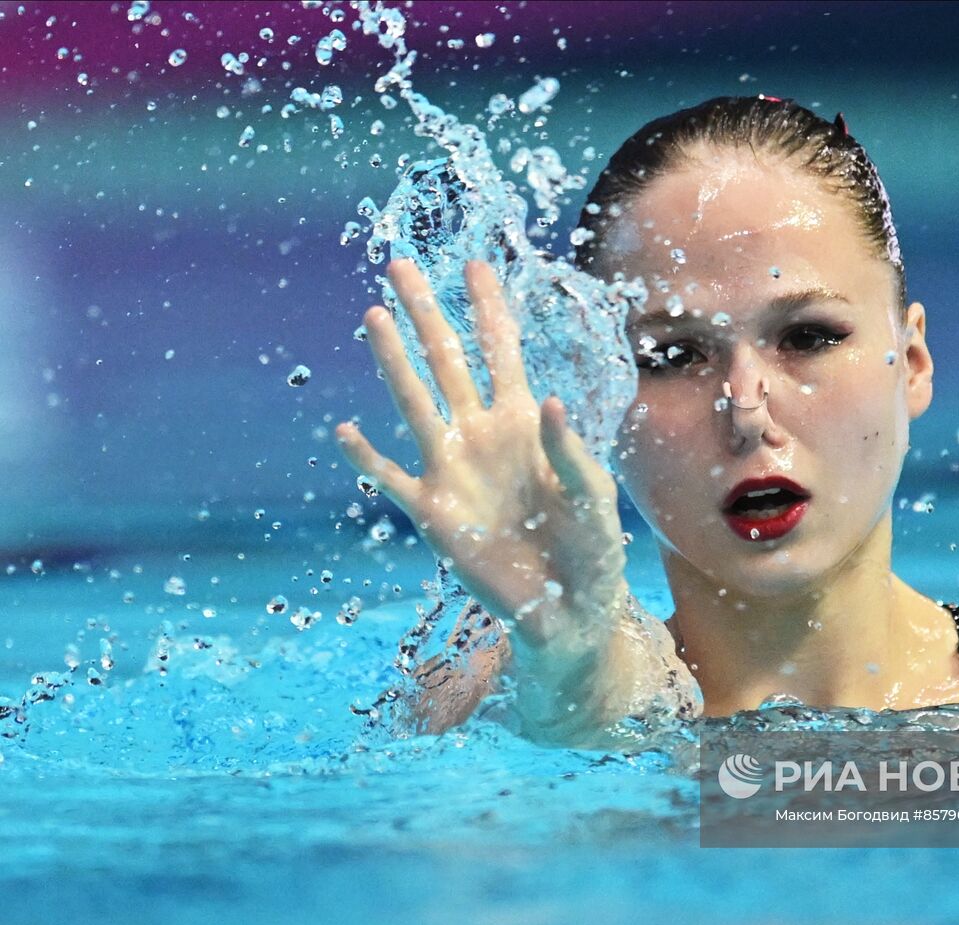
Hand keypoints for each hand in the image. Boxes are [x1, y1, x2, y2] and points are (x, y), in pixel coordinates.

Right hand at [336, 259, 627, 659]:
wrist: (569, 609)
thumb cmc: (590, 547)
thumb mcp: (593, 496)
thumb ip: (570, 452)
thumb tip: (547, 401)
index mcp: (525, 422)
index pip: (502, 351)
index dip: (488, 308)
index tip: (474, 264)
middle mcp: (482, 434)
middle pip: (447, 361)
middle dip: (427, 313)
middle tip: (401, 265)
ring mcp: (452, 469)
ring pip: (414, 402)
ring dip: (394, 361)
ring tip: (374, 315)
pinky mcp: (433, 512)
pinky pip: (392, 479)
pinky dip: (369, 458)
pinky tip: (346, 431)